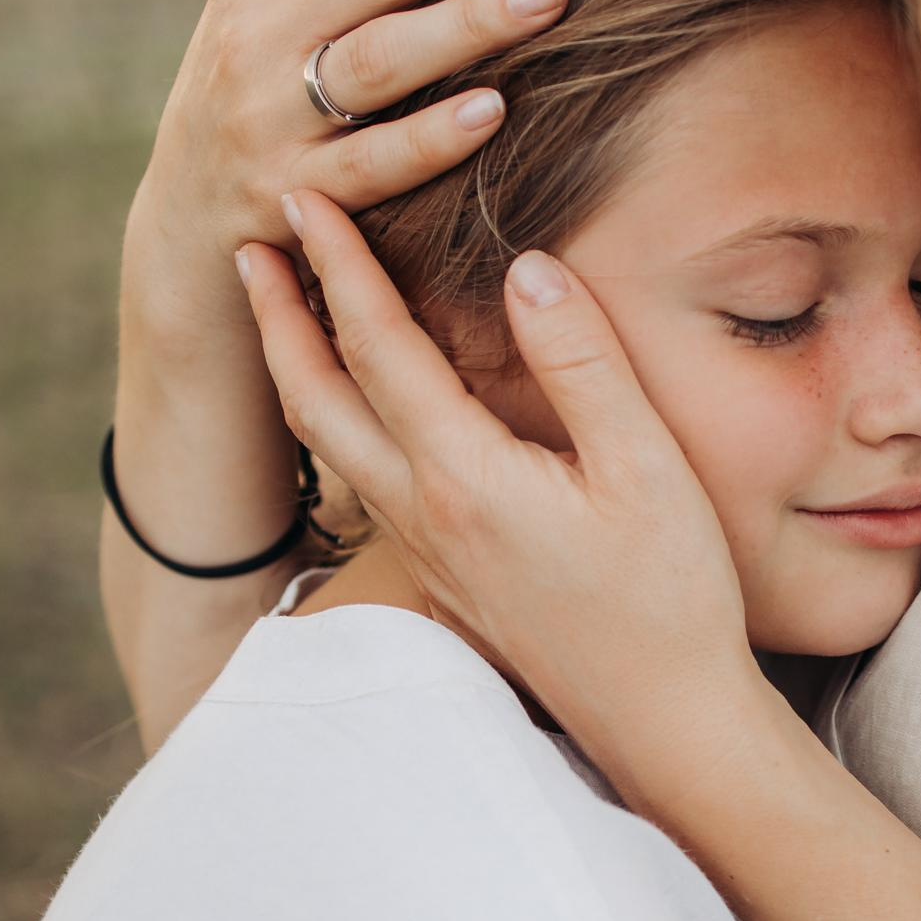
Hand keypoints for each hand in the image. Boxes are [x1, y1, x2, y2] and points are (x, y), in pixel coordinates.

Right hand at [128, 0, 586, 346]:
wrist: (182, 244)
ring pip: (377, 57)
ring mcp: (266, 120)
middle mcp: (256, 36)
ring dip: (469, 20)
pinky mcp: (286, 199)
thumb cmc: (257, 108)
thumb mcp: (277, 10)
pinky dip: (431, 136)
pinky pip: (370, 165)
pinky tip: (495, 111)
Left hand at [236, 195, 765, 794]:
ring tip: (281, 312)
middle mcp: (424, 514)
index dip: (338, 265)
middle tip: (249, 244)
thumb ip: (584, 363)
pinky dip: (337, 420)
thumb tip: (529, 267)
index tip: (305, 197)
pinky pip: (362, 480)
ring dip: (296, 369)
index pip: (378, 348)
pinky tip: (357, 405)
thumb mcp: (646, 468)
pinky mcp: (443, 576)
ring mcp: (427, 552)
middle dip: (278, 316)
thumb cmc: (671, 597)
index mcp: (465, 478)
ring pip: (330, 445)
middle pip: (317, 400)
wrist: (665, 723)